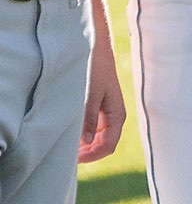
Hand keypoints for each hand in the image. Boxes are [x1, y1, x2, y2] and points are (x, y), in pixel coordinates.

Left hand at [77, 0, 124, 162]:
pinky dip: (80, 133)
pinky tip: (66, 131)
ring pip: (96, 137)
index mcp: (117, 115)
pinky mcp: (97, 105)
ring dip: (82, 143)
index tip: (71, 159)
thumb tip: (86, 143)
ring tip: (63, 144)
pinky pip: (91, 127)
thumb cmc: (93, 68)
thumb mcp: (88, 94)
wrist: (94, 45)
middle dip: (85, 153)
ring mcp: (105, 111)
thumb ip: (88, 119)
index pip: (108, 146)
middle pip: (102, 144)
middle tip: (63, 155)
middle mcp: (113, 115)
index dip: (91, 156)